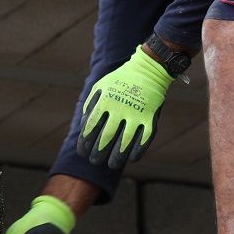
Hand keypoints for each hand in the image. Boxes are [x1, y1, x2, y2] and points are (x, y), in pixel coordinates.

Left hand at [78, 45, 173, 168]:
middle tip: (94, 161)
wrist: (148, 69)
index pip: (91, 127)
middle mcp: (120, 109)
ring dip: (116, 157)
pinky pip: (144, 140)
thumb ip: (91, 105)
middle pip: (106, 138)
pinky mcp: (151, 118)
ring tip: (111, 164)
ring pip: (124, 143)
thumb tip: (85, 127)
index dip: (85, 143)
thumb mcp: (100, 87)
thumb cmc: (120, 81)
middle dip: (98, 153)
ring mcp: (136, 114)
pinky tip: (132, 159)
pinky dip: (137, 151)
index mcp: (105, 101)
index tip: (82, 152)